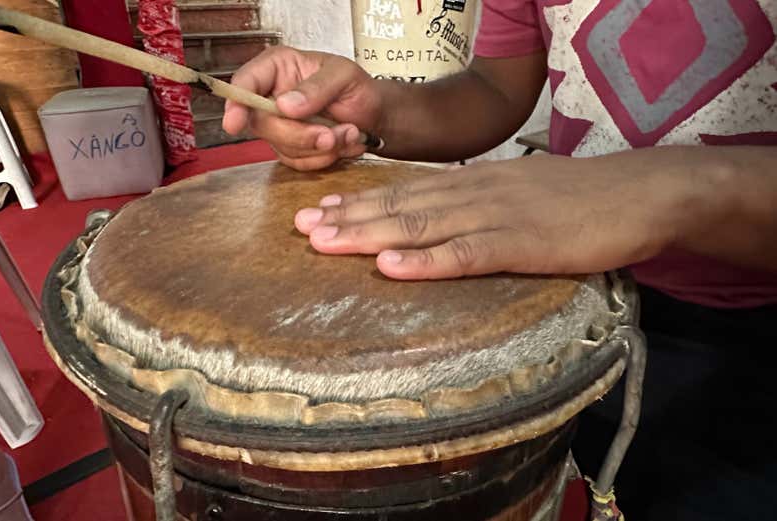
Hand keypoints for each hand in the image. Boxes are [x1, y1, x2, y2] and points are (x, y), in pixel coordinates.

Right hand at [223, 46, 381, 169]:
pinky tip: (342, 144)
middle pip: (261, 124)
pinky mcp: (290, 148)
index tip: (235, 123)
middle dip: (299, 135)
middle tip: (332, 135)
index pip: (245, 83)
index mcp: (277, 67)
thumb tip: (285, 105)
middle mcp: (272, 96)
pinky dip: (323, 158)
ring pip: (282, 147)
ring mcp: (279, 125)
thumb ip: (316, 87)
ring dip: (320, 148)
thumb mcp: (344, 75)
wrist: (375, 115)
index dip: (236, 104)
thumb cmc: (358, 88)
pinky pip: (297, 162)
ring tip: (350, 133)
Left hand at [293, 154, 686, 279]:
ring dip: (369, 233)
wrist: (639, 193)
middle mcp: (474, 193)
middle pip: (400, 205)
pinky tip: (390, 265)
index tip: (320, 210)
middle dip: (347, 217)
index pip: (406, 191)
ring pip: (420, 225)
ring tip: (324, 240)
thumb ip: (481, 204)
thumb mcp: (520, 192)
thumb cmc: (580, 199)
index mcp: (474, 183)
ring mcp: (495, 216)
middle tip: (300, 226)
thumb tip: (444, 220)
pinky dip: (424, 261)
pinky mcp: (520, 244)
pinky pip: (464, 254)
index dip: (360, 201)